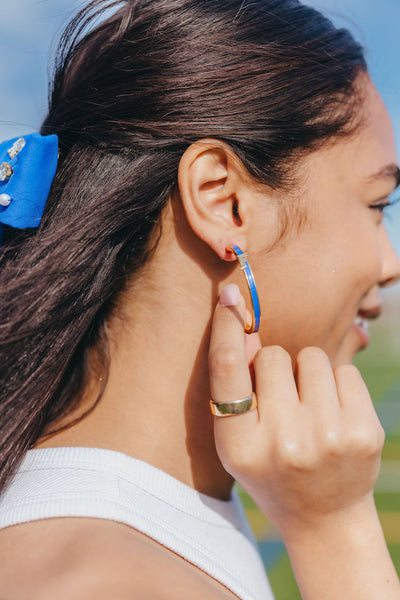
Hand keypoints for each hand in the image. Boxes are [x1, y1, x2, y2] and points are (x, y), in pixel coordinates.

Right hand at [208, 285, 384, 540]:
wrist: (325, 518)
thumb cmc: (270, 469)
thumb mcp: (238, 438)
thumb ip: (234, 383)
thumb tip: (239, 316)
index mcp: (239, 447)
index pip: (227, 370)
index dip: (226, 328)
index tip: (229, 295)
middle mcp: (283, 444)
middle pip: (274, 355)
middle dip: (276, 368)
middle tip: (282, 403)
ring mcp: (328, 439)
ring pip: (312, 357)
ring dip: (308, 373)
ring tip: (308, 410)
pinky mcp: (364, 432)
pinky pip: (344, 370)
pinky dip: (336, 385)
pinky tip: (333, 416)